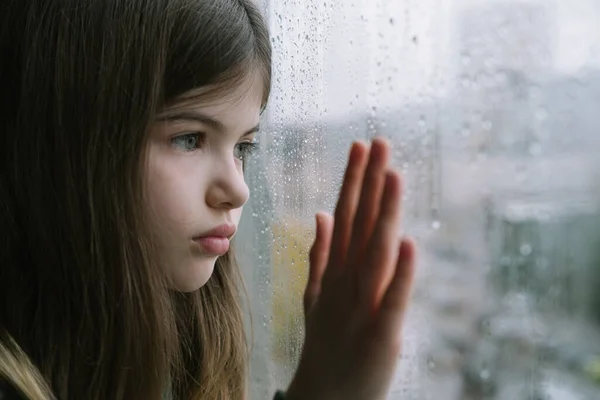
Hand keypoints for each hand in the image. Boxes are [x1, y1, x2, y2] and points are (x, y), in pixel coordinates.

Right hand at [285, 138, 415, 399]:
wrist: (326, 397)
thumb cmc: (327, 343)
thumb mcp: (317, 294)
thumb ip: (319, 253)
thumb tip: (322, 212)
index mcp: (336, 271)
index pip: (346, 216)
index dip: (354, 181)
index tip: (362, 146)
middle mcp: (346, 282)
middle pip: (359, 225)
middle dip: (369, 183)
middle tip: (378, 143)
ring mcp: (361, 306)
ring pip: (374, 252)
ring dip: (384, 214)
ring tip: (393, 176)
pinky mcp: (382, 334)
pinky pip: (392, 299)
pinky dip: (400, 273)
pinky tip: (407, 242)